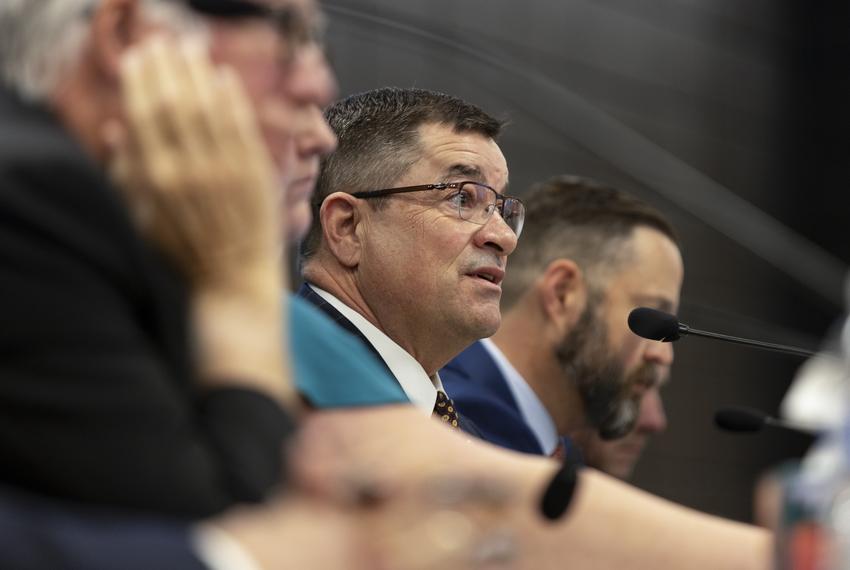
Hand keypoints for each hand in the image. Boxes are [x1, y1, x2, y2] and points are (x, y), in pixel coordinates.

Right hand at [112, 35, 284, 290]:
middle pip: (177, 101)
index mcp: (157, 179)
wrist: (234, 282)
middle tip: (163, 43)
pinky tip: (224, 77)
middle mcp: (191, 169)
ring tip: (191, 49)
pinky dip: (233, 98)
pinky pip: (244, 126)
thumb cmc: (184, 254)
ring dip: (199, 72)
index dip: (141, 80)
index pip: (145, 113)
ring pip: (210, 107)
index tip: (138, 57)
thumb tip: (116, 128)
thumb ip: (127, 173)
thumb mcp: (141, 219)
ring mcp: (227, 170)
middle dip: (168, 67)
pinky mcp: (256, 174)